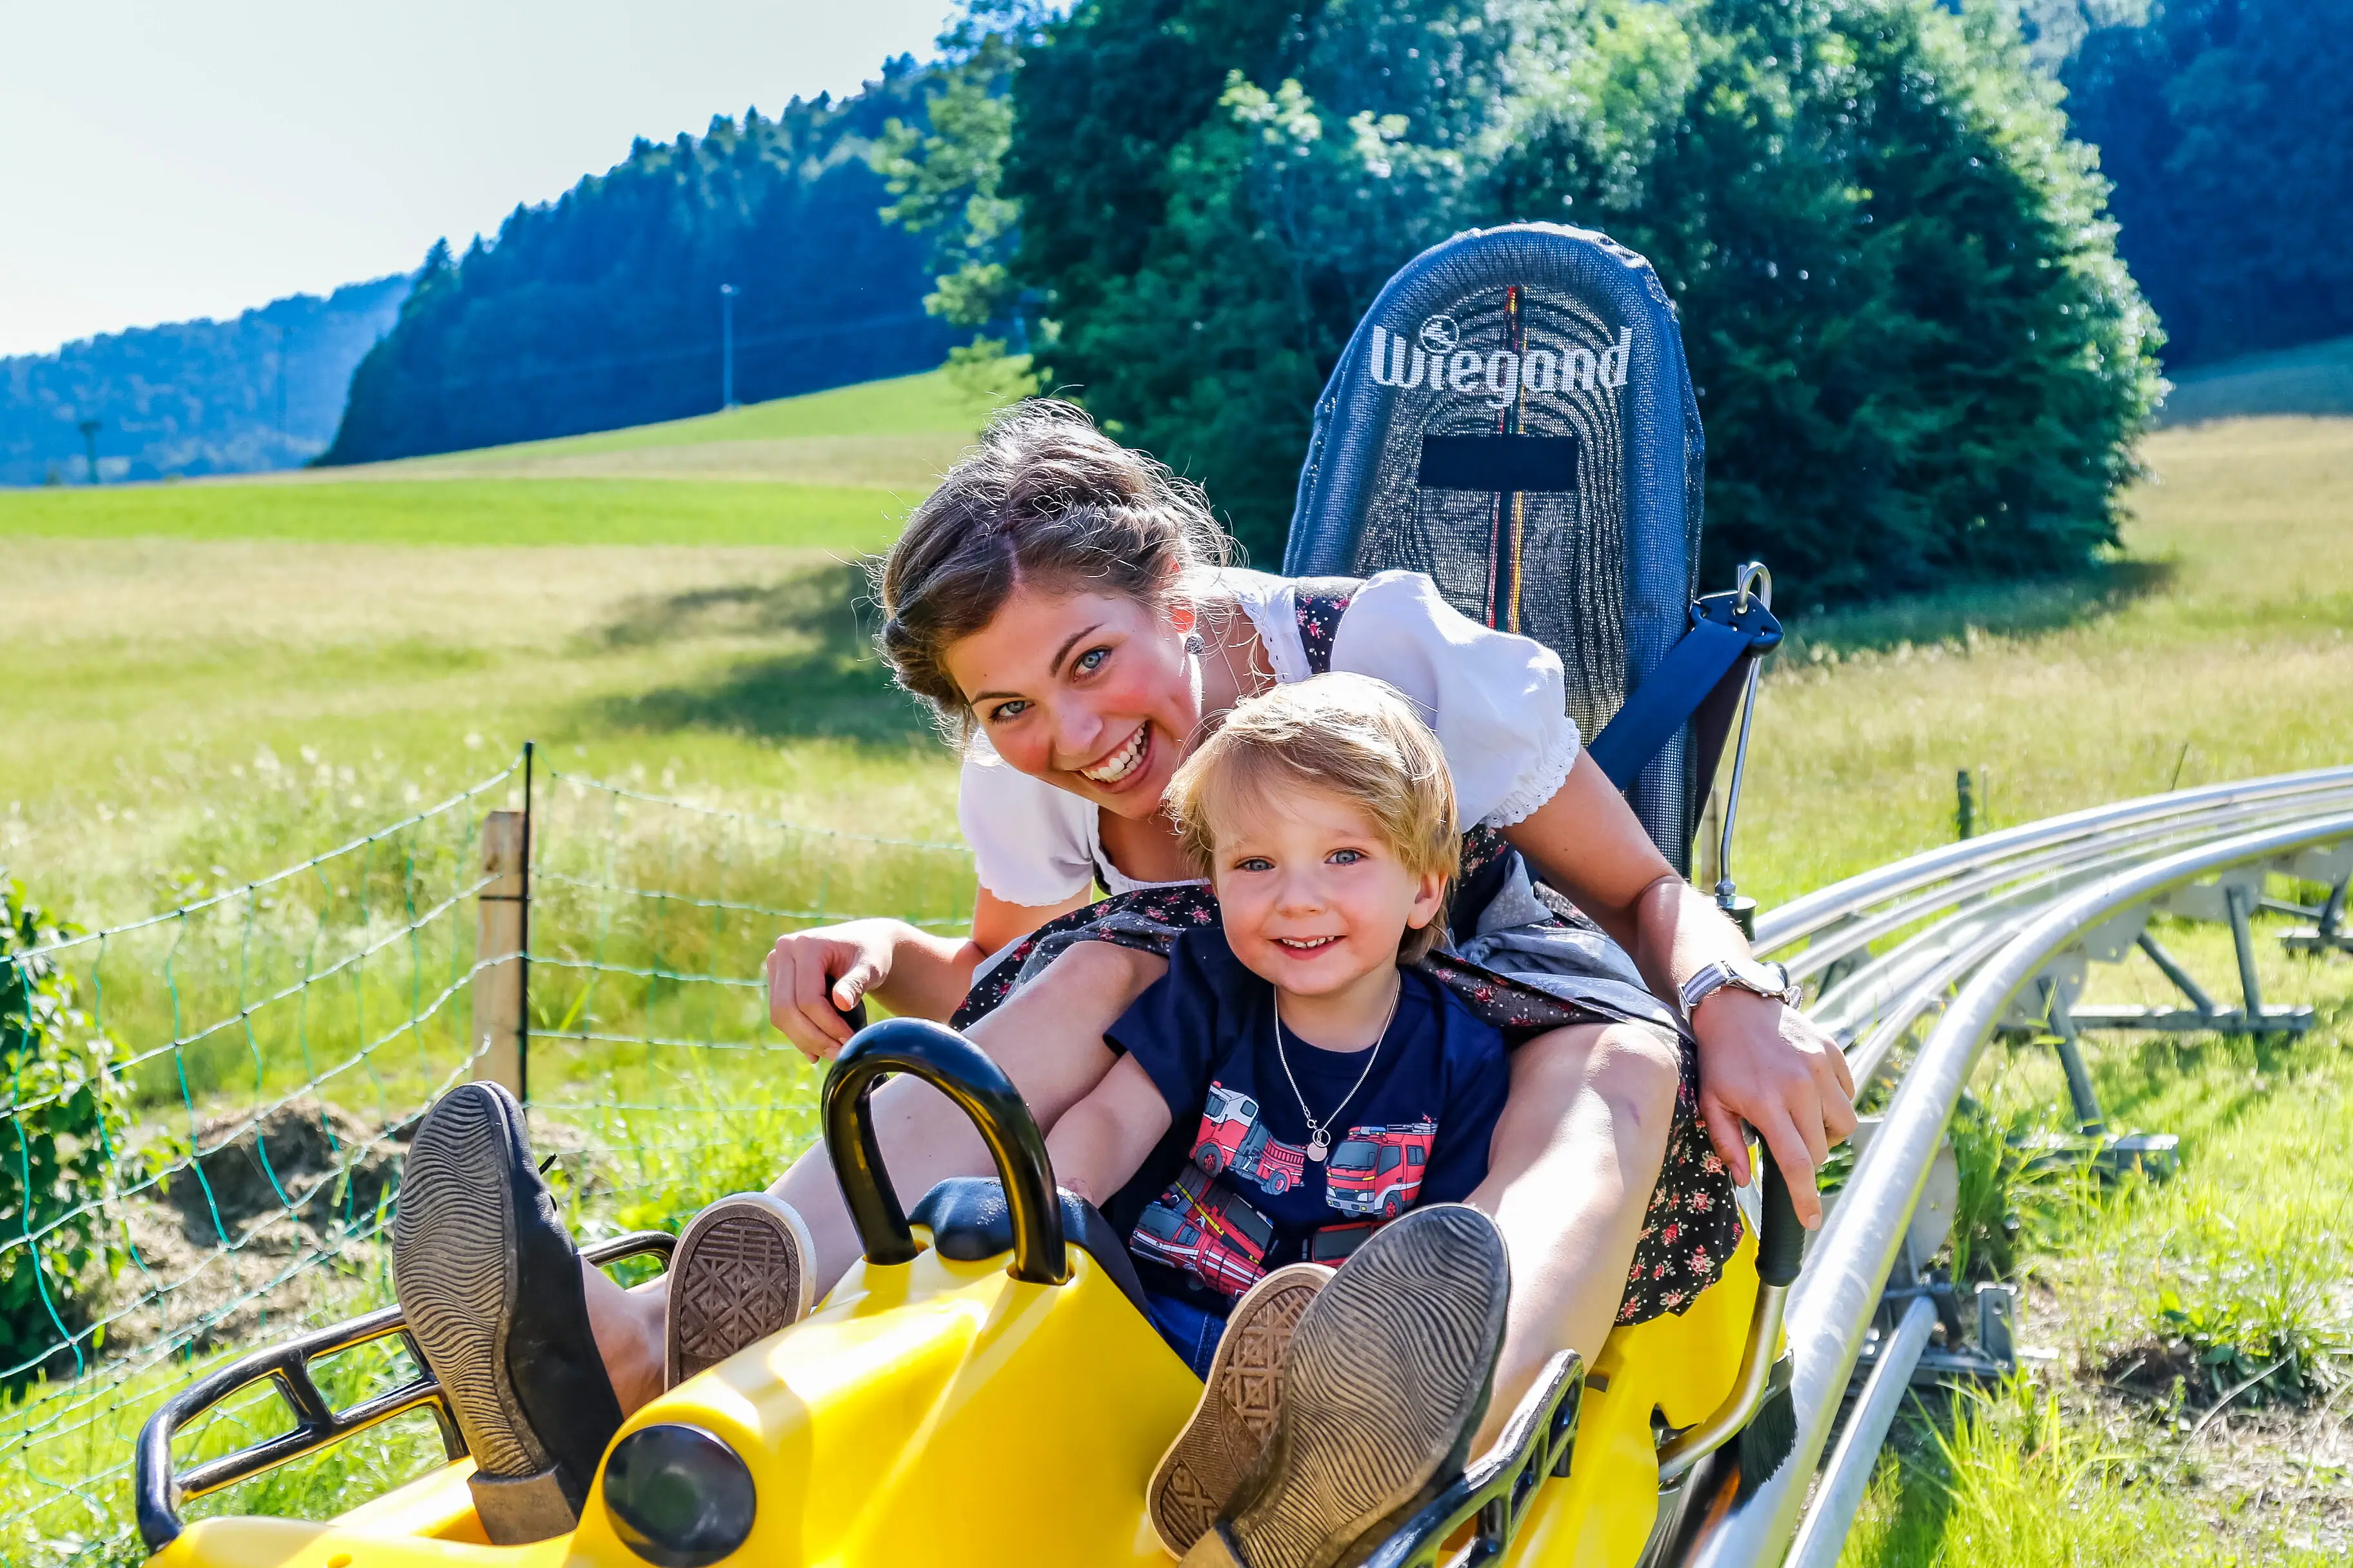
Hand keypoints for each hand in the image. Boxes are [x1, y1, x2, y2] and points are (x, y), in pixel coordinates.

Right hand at [764, 922, 891, 1060]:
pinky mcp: (776, 981)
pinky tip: (817, 1051)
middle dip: (813, 1038)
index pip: (807, 997)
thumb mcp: (871, 966)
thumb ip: (856, 982)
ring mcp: (776, 966)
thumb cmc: (870, 953)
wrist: (863, 942)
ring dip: (804, 1040)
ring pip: (779, 1016)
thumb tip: (841, 1003)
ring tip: (832, 1053)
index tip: (849, 1040)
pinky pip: (781, 1015)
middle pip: (787, 1008)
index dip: (827, 1024)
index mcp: (806, 944)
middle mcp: (784, 951)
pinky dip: (798, 1035)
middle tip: (839, 1054)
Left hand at [1690, 989, 1855, 1228]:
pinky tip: (1810, 1094)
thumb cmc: (1719, 1058)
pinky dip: (1835, 1103)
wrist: (1733, 1005)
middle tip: (1785, 1141)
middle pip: (1821, 1148)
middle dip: (1806, 1157)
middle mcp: (1799, 1086)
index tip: (1811, 1221)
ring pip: (1844, 1124)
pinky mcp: (1832, 1052)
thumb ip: (1726, 1143)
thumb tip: (1744, 1180)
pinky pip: (1848, 1094)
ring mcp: (1819, 1067)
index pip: (1796, 1163)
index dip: (1806, 1197)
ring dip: (1826, 1132)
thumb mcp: (1711, 1101)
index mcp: (1767, 1103)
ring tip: (1801, 1119)